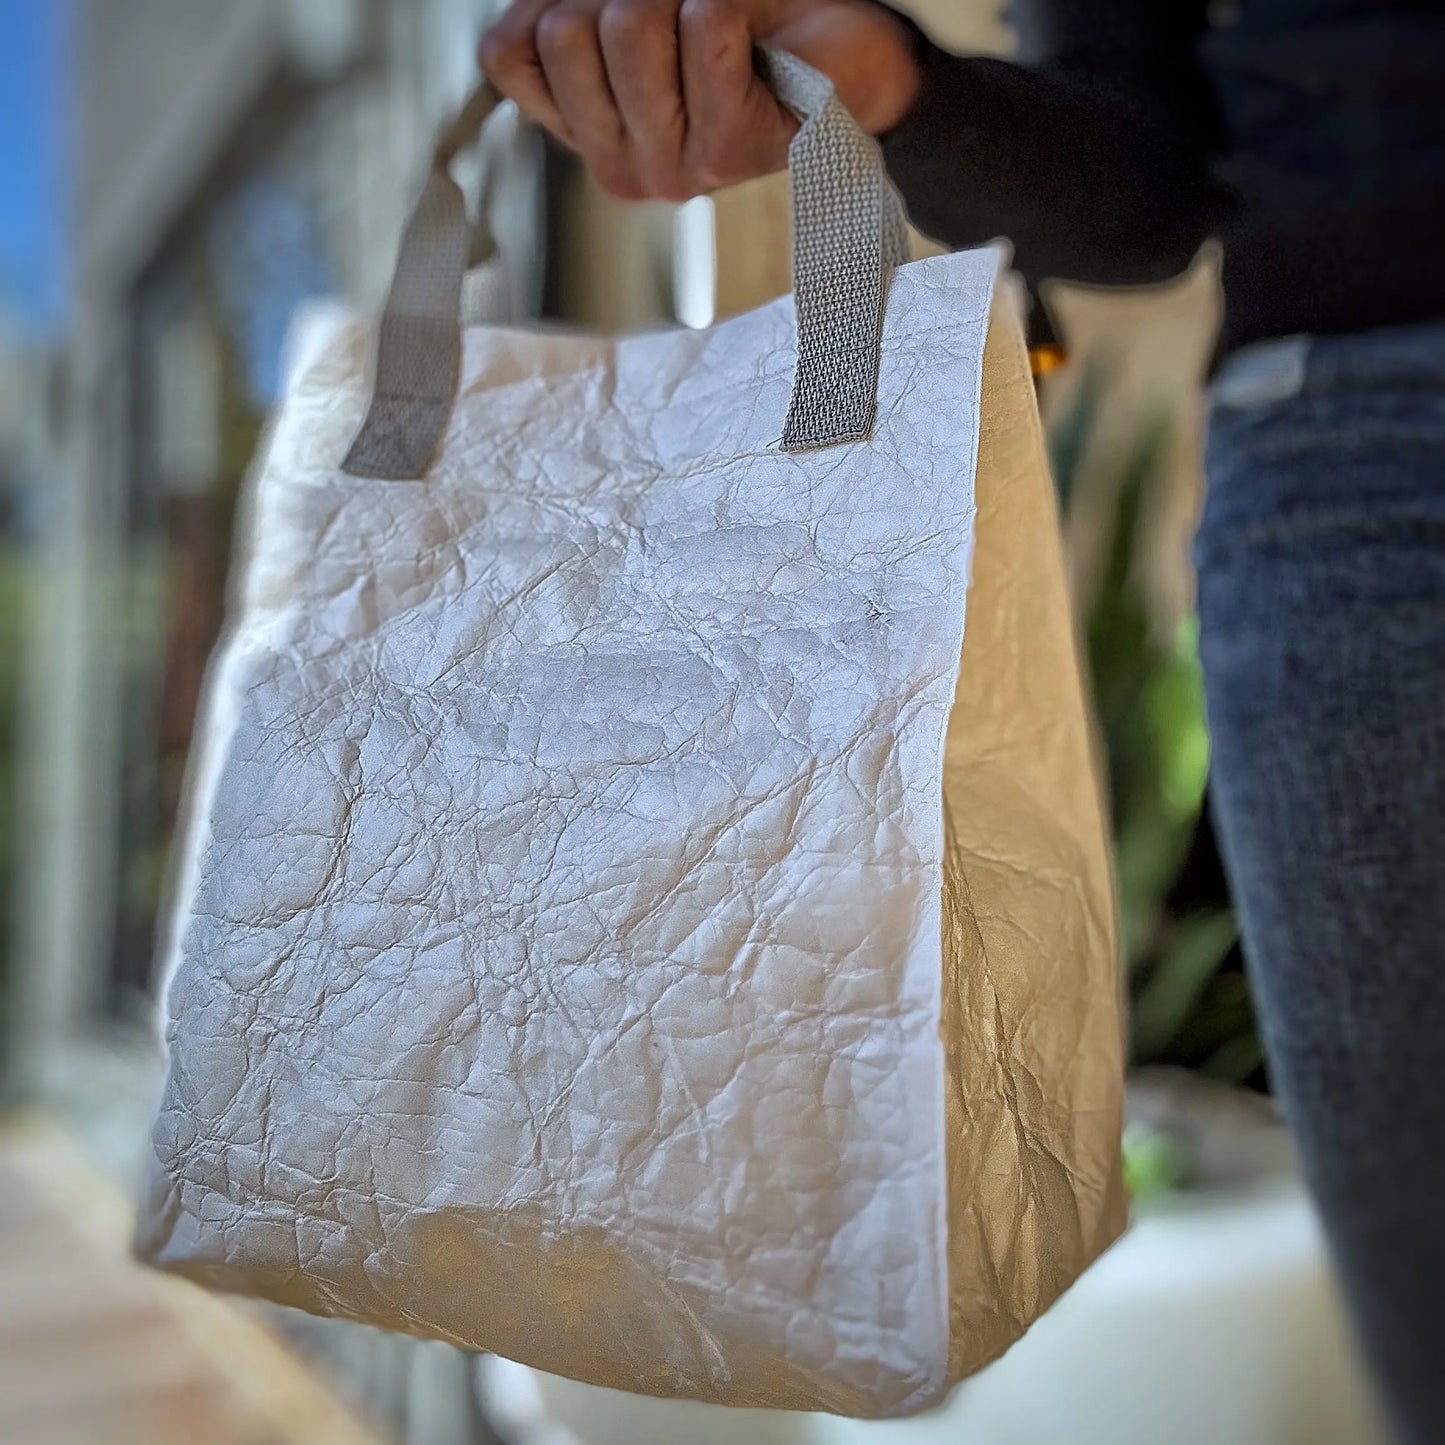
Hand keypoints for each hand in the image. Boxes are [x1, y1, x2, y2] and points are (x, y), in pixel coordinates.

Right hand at [478, 0, 919, 200]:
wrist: (845, 62)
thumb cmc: (739, 29)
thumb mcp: (627, 18)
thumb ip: (566, 9)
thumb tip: (546, 0)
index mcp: (584, 136)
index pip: (509, 54)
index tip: (611, 8)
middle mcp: (619, 169)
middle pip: (568, 31)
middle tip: (677, 14)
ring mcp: (673, 168)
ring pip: (629, 26)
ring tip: (716, 23)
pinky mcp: (731, 148)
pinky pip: (704, 26)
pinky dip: (729, 0)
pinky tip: (749, 33)